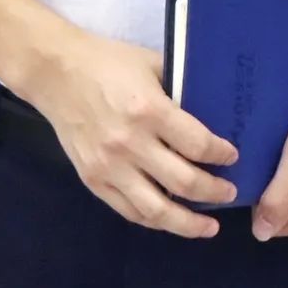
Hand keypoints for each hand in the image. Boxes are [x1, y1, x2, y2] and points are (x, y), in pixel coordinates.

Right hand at [26, 30, 240, 238]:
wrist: (55, 72)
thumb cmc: (107, 61)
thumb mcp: (150, 63)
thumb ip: (179, 89)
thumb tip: (212, 111)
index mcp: (149, 110)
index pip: (198, 144)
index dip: (222, 155)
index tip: (233, 156)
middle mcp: (131, 144)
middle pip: (184, 182)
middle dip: (215, 190)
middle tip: (231, 191)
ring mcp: (109, 167)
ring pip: (157, 210)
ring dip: (189, 223)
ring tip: (209, 226)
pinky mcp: (93, 180)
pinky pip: (130, 211)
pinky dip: (155, 220)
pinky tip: (172, 220)